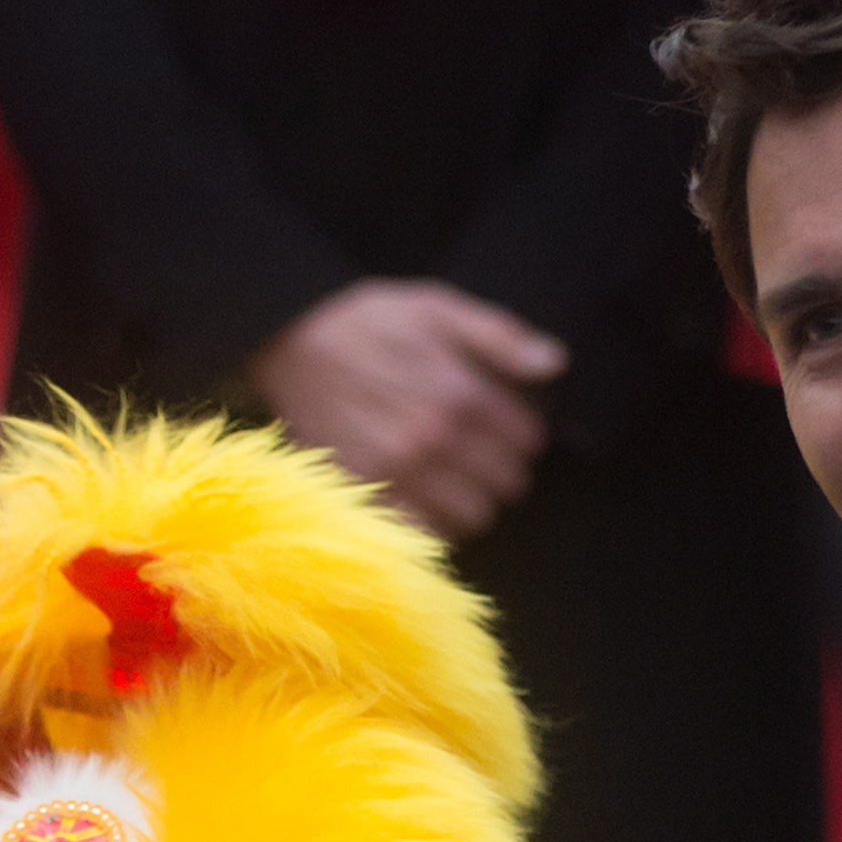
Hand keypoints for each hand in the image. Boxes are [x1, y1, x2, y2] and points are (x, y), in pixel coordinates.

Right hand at [247, 278, 563, 540]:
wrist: (287, 341)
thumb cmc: (365, 321)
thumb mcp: (436, 307)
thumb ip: (499, 337)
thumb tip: (554, 364)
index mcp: (459, 393)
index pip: (528, 440)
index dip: (523, 433)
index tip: (507, 427)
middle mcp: (434, 439)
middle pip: (507, 485)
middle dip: (502, 469)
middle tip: (481, 455)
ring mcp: (399, 473)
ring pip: (473, 517)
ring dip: (473, 501)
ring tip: (455, 478)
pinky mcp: (367, 495)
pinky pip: (425, 534)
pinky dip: (434, 523)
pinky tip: (425, 499)